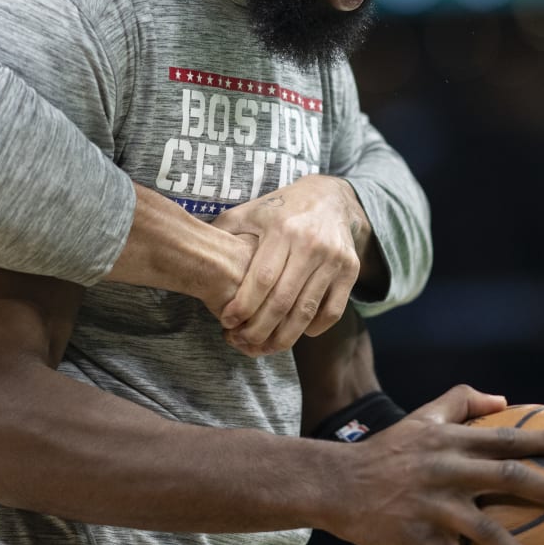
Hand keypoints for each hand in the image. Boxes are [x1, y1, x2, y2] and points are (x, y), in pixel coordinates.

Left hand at [213, 175, 365, 355]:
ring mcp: (334, 258)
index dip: (243, 305)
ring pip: (307, 310)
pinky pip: (333, 310)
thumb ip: (224, 231)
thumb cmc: (280, 210)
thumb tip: (192, 250)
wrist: (329, 197)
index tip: (227, 321)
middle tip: (242, 342)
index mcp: (283, 229)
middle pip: (283, 300)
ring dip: (284, 337)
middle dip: (259, 329)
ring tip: (264, 346)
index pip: (262, 278)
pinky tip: (296, 333)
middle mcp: (312, 244)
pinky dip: (314, 328)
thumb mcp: (250, 212)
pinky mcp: (351, 270)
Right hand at [322, 385, 543, 544]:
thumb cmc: (384, 450)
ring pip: (485, 532)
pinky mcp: (416, 537)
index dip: (539, 441)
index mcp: (452, 443)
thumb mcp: (421, 417)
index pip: (503, 439)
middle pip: (507, 479)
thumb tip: (502, 398)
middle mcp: (448, 471)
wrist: (335, 481)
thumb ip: (459, 401)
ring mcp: (434, 506)